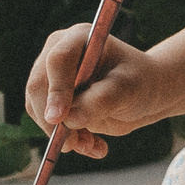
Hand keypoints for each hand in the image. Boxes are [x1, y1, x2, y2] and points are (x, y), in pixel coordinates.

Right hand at [23, 27, 163, 159]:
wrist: (145, 93)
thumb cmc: (141, 82)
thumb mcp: (129, 89)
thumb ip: (101, 100)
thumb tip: (68, 118)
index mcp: (80, 38)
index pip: (58, 60)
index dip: (56, 88)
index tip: (60, 118)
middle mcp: (59, 53)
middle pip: (38, 86)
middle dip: (54, 120)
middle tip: (73, 144)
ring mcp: (52, 77)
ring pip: (38, 109)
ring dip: (62, 134)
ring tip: (92, 146)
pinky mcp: (52, 99)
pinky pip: (46, 123)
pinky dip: (67, 139)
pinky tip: (92, 145)